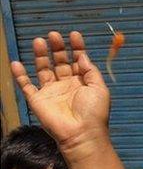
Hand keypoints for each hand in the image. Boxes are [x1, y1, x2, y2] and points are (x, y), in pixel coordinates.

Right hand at [9, 31, 110, 149]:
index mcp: (83, 83)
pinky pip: (26, 86)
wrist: (82, 134)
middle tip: (54, 35)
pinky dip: (20, 75)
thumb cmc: (94, 112)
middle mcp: (66, 85)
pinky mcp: (38, 100)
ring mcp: (51, 92)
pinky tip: (16, 63)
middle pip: (60, 62)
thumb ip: (91, 71)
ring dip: (41, 55)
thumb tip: (82, 55)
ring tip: (39, 41)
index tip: (74, 34)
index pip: (78, 60)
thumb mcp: (100, 88)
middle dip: (57, 48)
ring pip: (43, 69)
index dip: (76, 47)